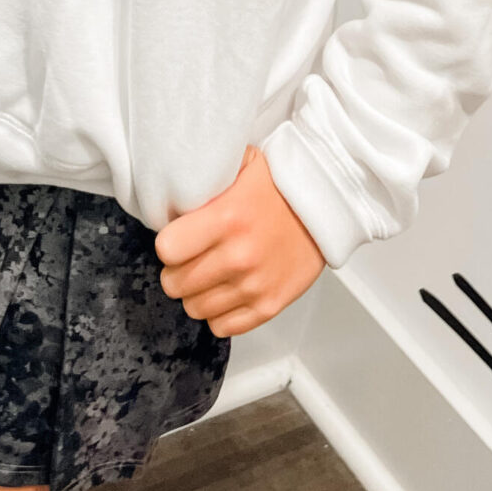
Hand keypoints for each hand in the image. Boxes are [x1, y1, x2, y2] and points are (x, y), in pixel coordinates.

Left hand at [155, 145, 324, 337]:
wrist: (325, 207)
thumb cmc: (277, 185)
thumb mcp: (240, 163)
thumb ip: (205, 176)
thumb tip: (170, 185)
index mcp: (226, 218)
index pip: (166, 249)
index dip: (168, 243)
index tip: (177, 238)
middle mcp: (238, 256)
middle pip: (175, 283)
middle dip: (177, 269)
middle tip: (190, 257)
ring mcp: (254, 286)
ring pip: (195, 308)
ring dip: (196, 292)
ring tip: (209, 273)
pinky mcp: (269, 306)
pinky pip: (222, 327)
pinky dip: (219, 312)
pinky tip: (226, 290)